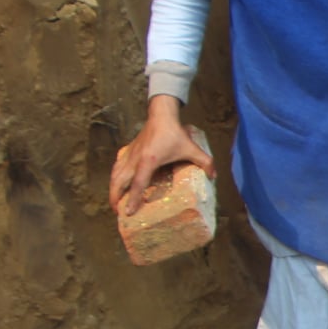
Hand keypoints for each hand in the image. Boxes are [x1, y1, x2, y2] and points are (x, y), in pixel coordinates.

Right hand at [109, 96, 213, 216]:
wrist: (161, 116)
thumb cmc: (175, 133)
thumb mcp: (192, 148)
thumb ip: (205, 162)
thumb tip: (214, 177)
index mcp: (149, 161)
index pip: (138, 184)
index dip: (133, 199)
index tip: (129, 212)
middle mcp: (135, 159)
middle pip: (119, 182)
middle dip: (115, 198)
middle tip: (118, 212)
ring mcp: (129, 155)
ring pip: (115, 175)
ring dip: (113, 189)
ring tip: (115, 202)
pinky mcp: (127, 151)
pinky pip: (117, 167)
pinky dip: (115, 177)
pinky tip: (117, 184)